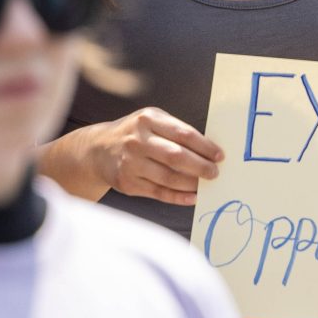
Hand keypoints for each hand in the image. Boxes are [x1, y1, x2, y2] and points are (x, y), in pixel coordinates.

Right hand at [84, 107, 222, 206]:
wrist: (98, 149)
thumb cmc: (135, 134)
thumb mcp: (152, 121)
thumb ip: (176, 131)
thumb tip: (209, 151)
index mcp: (148, 120)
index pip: (183, 134)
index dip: (205, 146)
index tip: (220, 156)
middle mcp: (137, 140)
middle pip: (176, 156)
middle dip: (200, 167)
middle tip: (215, 173)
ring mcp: (130, 163)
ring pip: (168, 177)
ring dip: (191, 184)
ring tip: (205, 185)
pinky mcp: (127, 182)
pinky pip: (158, 192)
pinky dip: (178, 197)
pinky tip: (192, 197)